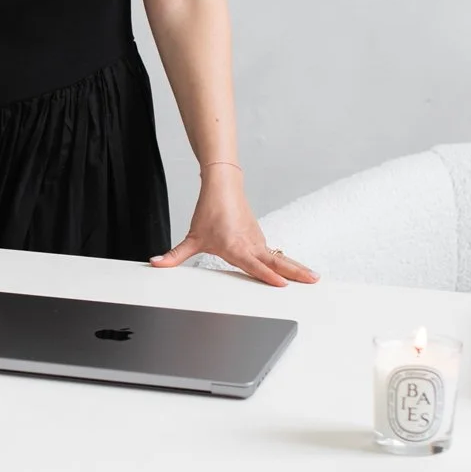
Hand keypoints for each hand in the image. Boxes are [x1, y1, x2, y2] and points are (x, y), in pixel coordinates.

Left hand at [149, 168, 317, 288]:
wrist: (222, 187)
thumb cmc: (209, 212)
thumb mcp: (192, 237)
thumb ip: (175, 255)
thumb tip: (156, 264)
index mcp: (235, 246)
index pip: (253, 264)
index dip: (267, 275)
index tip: (282, 284)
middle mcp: (250, 245)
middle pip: (276, 261)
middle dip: (295, 272)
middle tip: (313, 281)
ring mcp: (257, 241)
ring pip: (280, 257)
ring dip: (297, 267)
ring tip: (314, 278)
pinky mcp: (259, 239)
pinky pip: (276, 254)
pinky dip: (288, 262)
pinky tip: (298, 271)